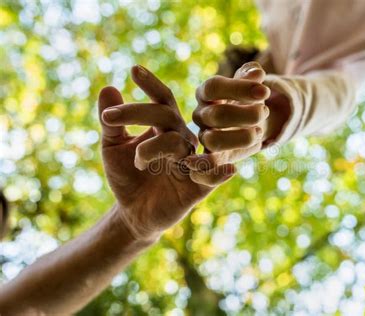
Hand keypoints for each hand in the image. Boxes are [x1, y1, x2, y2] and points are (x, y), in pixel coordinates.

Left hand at [99, 65, 234, 241]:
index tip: (133, 70)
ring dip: (153, 148)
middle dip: (138, 113)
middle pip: (167, 116)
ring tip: (137, 161)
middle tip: (108, 120)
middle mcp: (181, 140)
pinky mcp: (198, 187)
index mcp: (164, 128)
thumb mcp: (112, 148)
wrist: (133, 214)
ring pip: (178, 143)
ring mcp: (191, 162)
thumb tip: (107, 88)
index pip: (163, 100)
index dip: (151, 84)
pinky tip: (226, 169)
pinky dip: (218, 171)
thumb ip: (111, 123)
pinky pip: (212, 176)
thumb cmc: (127, 177)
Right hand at [186, 62, 272, 184]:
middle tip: (263, 112)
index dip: (239, 88)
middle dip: (245, 114)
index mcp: (206, 93)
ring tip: (258, 132)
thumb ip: (251, 75)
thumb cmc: (247, 99)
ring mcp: (204, 138)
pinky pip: (202, 171)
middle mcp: (201, 115)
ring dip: (240, 138)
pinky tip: (233, 169)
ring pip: (212, 141)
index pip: (214, 87)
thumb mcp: (250, 84)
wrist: (247, 123)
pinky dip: (213, 172)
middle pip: (215, 115)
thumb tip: (256, 73)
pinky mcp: (211, 159)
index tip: (265, 91)